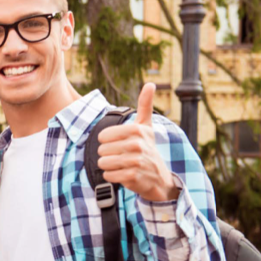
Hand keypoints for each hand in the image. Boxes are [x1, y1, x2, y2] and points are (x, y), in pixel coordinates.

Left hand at [97, 83, 178, 201]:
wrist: (159, 177)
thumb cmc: (147, 147)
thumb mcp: (146, 126)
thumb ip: (145, 105)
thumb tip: (151, 84)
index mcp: (137, 130)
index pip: (102, 136)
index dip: (107, 141)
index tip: (120, 143)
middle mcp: (138, 144)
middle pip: (101, 150)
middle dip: (108, 155)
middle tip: (122, 156)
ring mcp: (136, 161)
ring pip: (103, 162)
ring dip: (109, 166)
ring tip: (121, 165)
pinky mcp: (132, 176)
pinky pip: (108, 175)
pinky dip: (112, 176)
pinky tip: (123, 174)